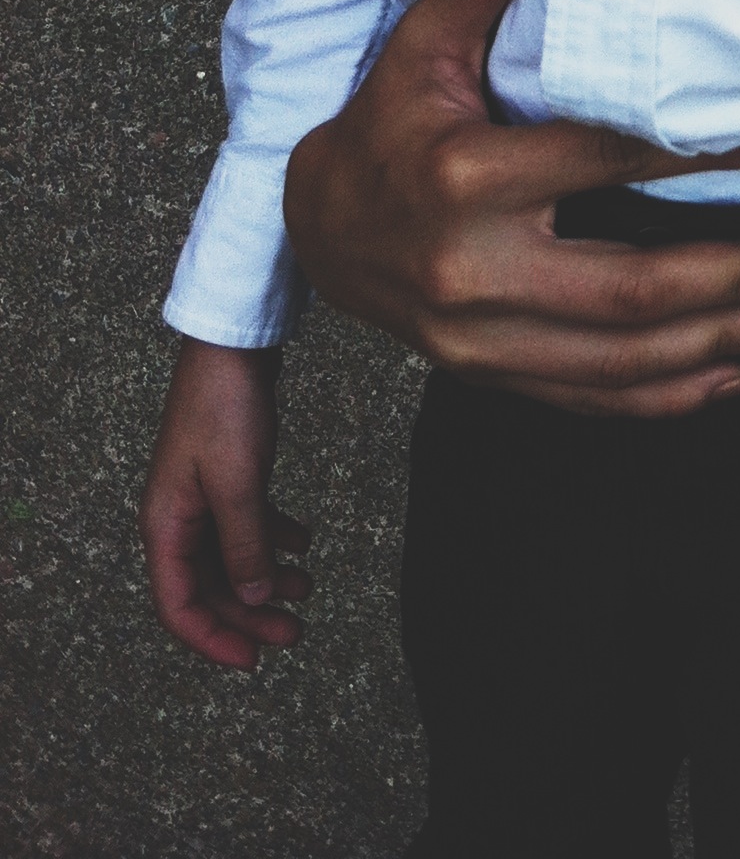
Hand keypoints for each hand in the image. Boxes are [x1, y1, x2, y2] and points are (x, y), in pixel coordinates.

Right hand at [140, 339, 311, 669]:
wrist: (234, 344)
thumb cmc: (225, 407)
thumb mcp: (238, 483)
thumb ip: (245, 544)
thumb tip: (253, 599)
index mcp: (166, 527)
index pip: (179, 606)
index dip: (214, 639)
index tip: (254, 660)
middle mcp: (178, 518)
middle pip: (211, 587)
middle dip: (252, 615)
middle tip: (296, 631)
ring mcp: (202, 497)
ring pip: (233, 556)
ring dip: (267, 577)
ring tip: (308, 588)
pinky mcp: (228, 476)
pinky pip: (247, 523)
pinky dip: (274, 537)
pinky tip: (304, 542)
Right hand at [282, 0, 739, 416]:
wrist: (310, 233)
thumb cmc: (380, 132)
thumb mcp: (418, 51)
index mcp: (468, 179)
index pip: (609, 161)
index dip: (702, 154)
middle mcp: (476, 270)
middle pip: (628, 292)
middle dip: (731, 284)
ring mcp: (480, 338)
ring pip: (617, 360)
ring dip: (717, 346)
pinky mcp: (487, 375)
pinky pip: (587, 399)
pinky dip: (662, 399)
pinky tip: (726, 380)